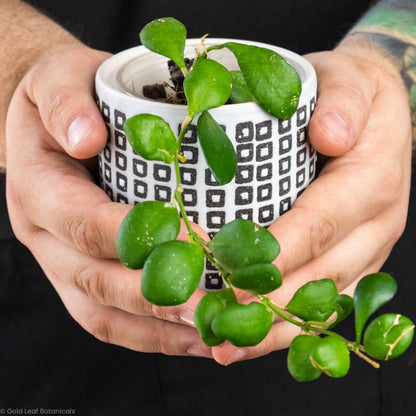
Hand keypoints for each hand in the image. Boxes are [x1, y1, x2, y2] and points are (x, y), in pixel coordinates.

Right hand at [5, 45, 211, 357]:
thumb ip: (66, 102)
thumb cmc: (64, 100)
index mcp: (38, 191)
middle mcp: (46, 239)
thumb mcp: (58, 78)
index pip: (85, 224)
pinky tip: (196, 336)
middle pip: (96, 281)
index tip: (195, 239)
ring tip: (212, 332)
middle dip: (155, 296)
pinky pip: (113, 322)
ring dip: (160, 329)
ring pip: (104, 315)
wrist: (53, 127)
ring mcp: (63, 266)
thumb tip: (85, 137)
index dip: (137, 236)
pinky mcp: (83, 281)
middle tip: (212, 301)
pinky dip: (154, 336)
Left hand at [211, 49, 411, 363]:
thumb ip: (342, 102)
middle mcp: (374, 225)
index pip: (318, 226)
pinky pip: (325, 301)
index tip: (230, 280)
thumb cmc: (352, 96)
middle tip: (212, 327)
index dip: (275, 257)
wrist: (376, 115)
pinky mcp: (354, 261)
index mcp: (371, 183)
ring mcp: (366, 249)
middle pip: (318, 276)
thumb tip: (330, 135)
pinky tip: (252, 337)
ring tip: (223, 347)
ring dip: (273, 329)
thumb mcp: (350, 80)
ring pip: (322, 301)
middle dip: (264, 305)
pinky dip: (289, 325)